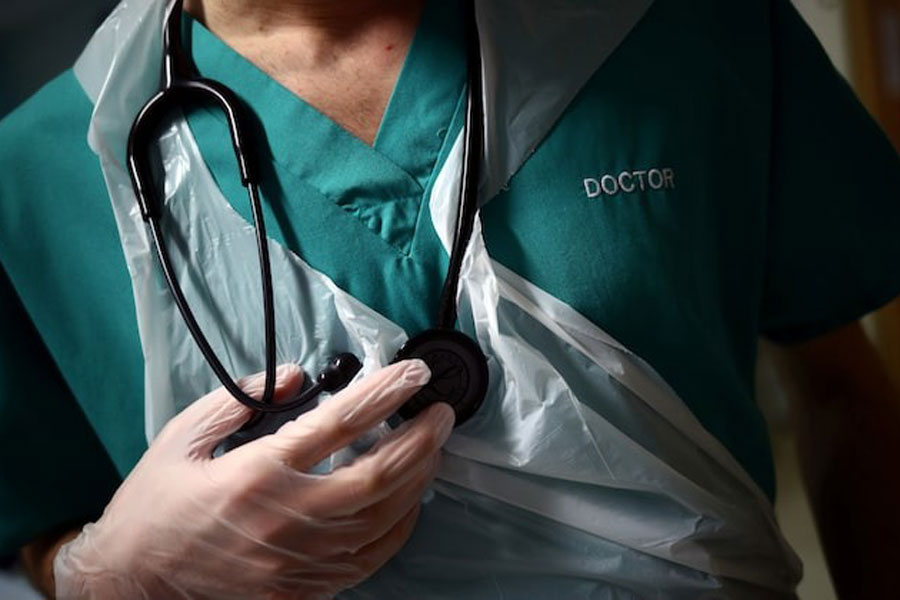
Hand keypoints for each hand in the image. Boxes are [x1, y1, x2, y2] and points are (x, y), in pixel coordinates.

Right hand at [53, 360, 453, 598]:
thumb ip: (240, 398)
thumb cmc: (156, 506)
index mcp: (255, 473)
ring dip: (417, 480)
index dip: (385, 393)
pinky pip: (368, 559)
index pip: (339, 423)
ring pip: (382, 519)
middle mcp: (284, 517)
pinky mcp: (302, 589)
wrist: (131, 582)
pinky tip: (408, 501)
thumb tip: (296, 376)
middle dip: (421, 440)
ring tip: (432, 449)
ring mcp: (298, 560)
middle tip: (440, 413)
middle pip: (377, 476)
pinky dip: (399, 527)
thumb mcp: (183, 436)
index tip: (412, 374)